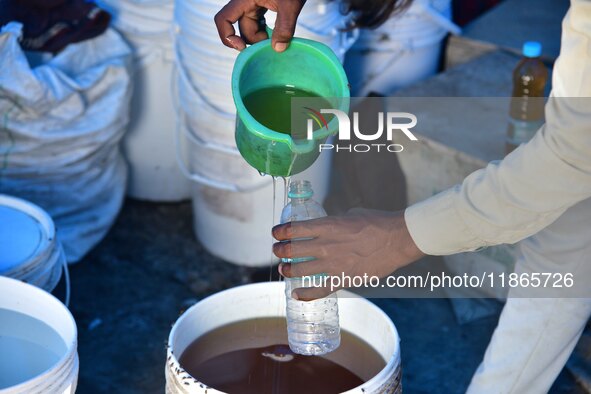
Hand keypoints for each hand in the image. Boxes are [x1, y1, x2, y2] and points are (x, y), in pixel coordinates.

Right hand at [214, 0, 304, 51]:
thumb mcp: (291, 5)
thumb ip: (285, 27)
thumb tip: (278, 49)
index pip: (223, 19)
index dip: (227, 37)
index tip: (242, 48)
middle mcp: (245, 2)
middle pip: (241, 29)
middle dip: (255, 40)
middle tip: (275, 43)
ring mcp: (253, 4)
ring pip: (250, 28)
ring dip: (262, 37)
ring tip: (280, 36)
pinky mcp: (260, 6)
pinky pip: (257, 23)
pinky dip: (266, 31)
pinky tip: (278, 31)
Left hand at [272, 208, 424, 299]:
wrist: (397, 239)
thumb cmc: (377, 223)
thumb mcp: (351, 215)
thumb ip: (335, 222)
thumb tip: (326, 226)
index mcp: (327, 226)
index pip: (294, 229)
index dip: (280, 231)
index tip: (276, 233)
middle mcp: (326, 245)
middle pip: (292, 250)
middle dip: (280, 250)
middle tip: (277, 250)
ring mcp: (333, 264)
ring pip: (299, 270)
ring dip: (288, 270)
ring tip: (284, 269)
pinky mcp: (344, 279)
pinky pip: (319, 290)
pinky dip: (305, 294)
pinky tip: (297, 294)